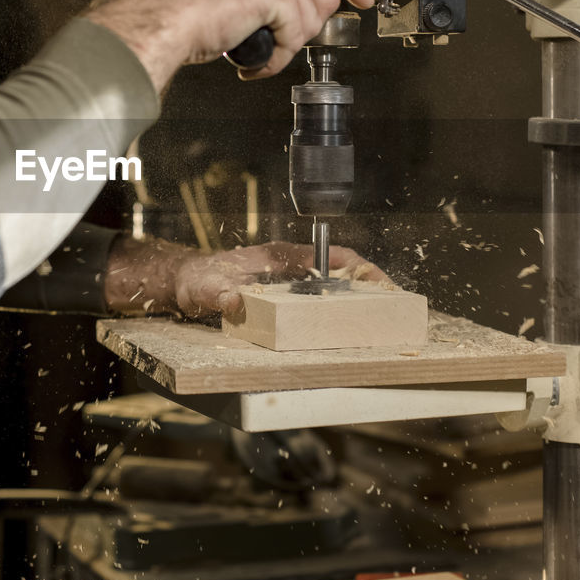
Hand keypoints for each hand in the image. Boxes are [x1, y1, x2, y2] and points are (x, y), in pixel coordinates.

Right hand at [87, 0, 373, 91]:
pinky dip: (276, 58)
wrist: (164, 17)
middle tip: (283, 40)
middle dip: (309, 26)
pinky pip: (296, 37)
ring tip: (259, 50)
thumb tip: (282, 12)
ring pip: (314, 18)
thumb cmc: (182, 8)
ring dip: (287, 45)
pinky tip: (254, 59)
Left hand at [104, 238, 388, 322]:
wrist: (185, 283)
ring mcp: (289, 279)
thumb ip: (217, 295)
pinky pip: (320, 298)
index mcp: (279, 256)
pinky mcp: (285, 295)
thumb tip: (234, 301)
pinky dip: (339, 307)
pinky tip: (349, 325)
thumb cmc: (198, 280)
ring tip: (383, 317)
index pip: (328, 255)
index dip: (358, 266)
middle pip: (340, 269)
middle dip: (369, 283)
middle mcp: (289, 265)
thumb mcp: (204, 288)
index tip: (380, 281)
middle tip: (394, 304)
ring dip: (357, 297)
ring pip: (334, 284)